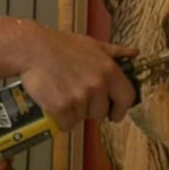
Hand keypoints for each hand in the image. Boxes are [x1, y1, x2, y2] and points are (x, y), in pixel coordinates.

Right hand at [15, 24, 137, 130]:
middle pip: (101, 112)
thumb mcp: (92, 45)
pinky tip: (53, 103)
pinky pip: (66, 124)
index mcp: (109, 71)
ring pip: (82, 118)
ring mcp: (79, 98)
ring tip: (62, 93)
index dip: (120, 108)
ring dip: (73, 112)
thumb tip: (135, 53)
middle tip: (76, 94)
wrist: (32, 49)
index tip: (114, 113)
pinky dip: (60, 119)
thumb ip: (115, 52)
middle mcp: (97, 85)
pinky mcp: (62, 108)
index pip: (127, 98)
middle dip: (90, 108)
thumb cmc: (61, 46)